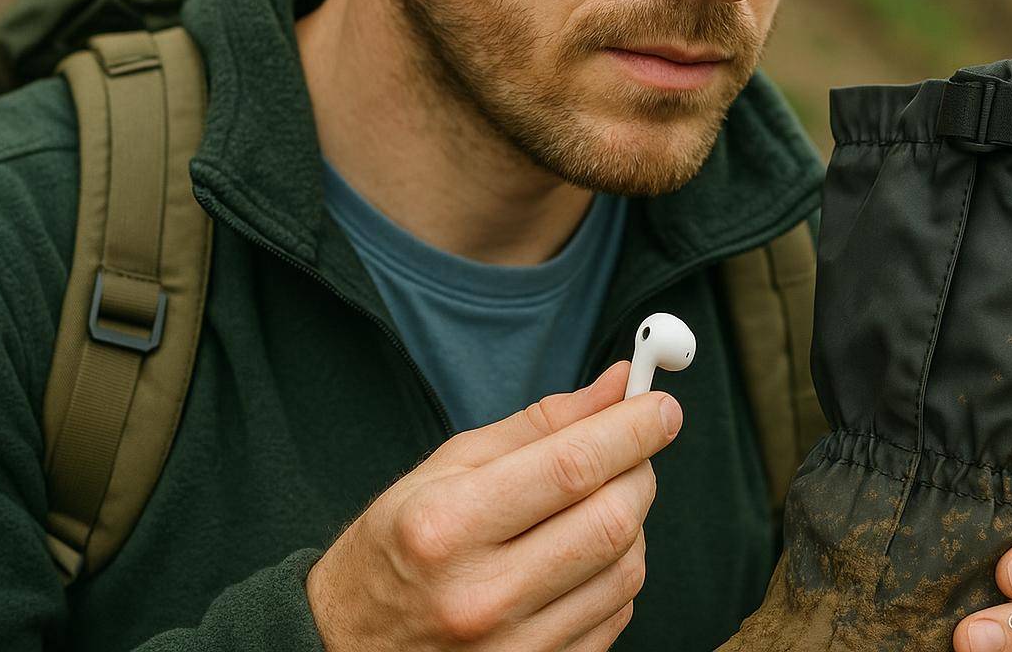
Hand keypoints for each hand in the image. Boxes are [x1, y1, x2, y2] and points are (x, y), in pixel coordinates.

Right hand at [305, 359, 683, 650]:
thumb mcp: (446, 468)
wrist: (350, 643)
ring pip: (626, 572)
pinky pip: (616, 616)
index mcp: (447, 526)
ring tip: (593, 504)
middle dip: (639, 471)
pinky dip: (616, 575)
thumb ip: (539, 425)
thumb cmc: (399, 546)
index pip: (570, 467)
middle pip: (611, 522)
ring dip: (631, 524)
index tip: (660, 405)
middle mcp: (481, 596)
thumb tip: (617, 387)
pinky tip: (581, 557)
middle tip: (633, 449)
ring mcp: (513, 649)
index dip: (631, 429)